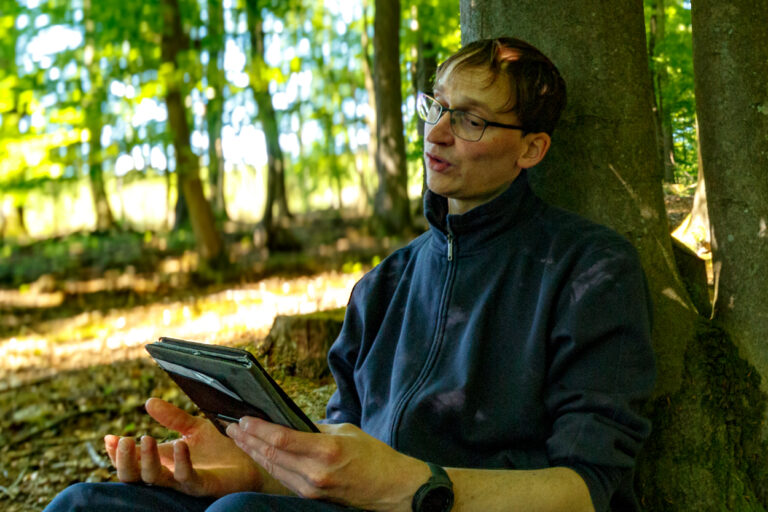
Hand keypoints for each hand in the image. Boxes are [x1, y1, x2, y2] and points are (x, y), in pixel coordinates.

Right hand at [104, 398, 270, 496]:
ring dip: (147, 459)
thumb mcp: (193, 427)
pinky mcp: (203, 485)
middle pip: (134, 476)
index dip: (115, 453)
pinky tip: (180, 444)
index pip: (130, 462)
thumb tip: (148, 401)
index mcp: (162, 460)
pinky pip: (187, 478)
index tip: (108, 438)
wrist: (250, 461)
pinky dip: (180, 462)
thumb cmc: (220, 448)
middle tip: (124, 441)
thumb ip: (172, 417)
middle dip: (123, 460)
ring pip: (155, 478)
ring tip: (146, 438)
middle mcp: (168, 474)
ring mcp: (184, 482)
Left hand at [226, 418, 430, 510]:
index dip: (259, 429)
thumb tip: (291, 423)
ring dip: (254, 452)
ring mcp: (311, 488)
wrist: (391, 488)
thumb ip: (316, 428)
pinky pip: (283, 478)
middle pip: (272, 454)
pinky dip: (268, 464)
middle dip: (248, 440)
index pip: (282, 439)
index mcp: (327, 450)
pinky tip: (259, 454)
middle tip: (232, 427)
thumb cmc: (374, 456)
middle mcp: (315, 472)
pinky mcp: (311, 496)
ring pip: (273, 468)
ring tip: (239, 438)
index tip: (244, 419)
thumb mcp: (347, 431)